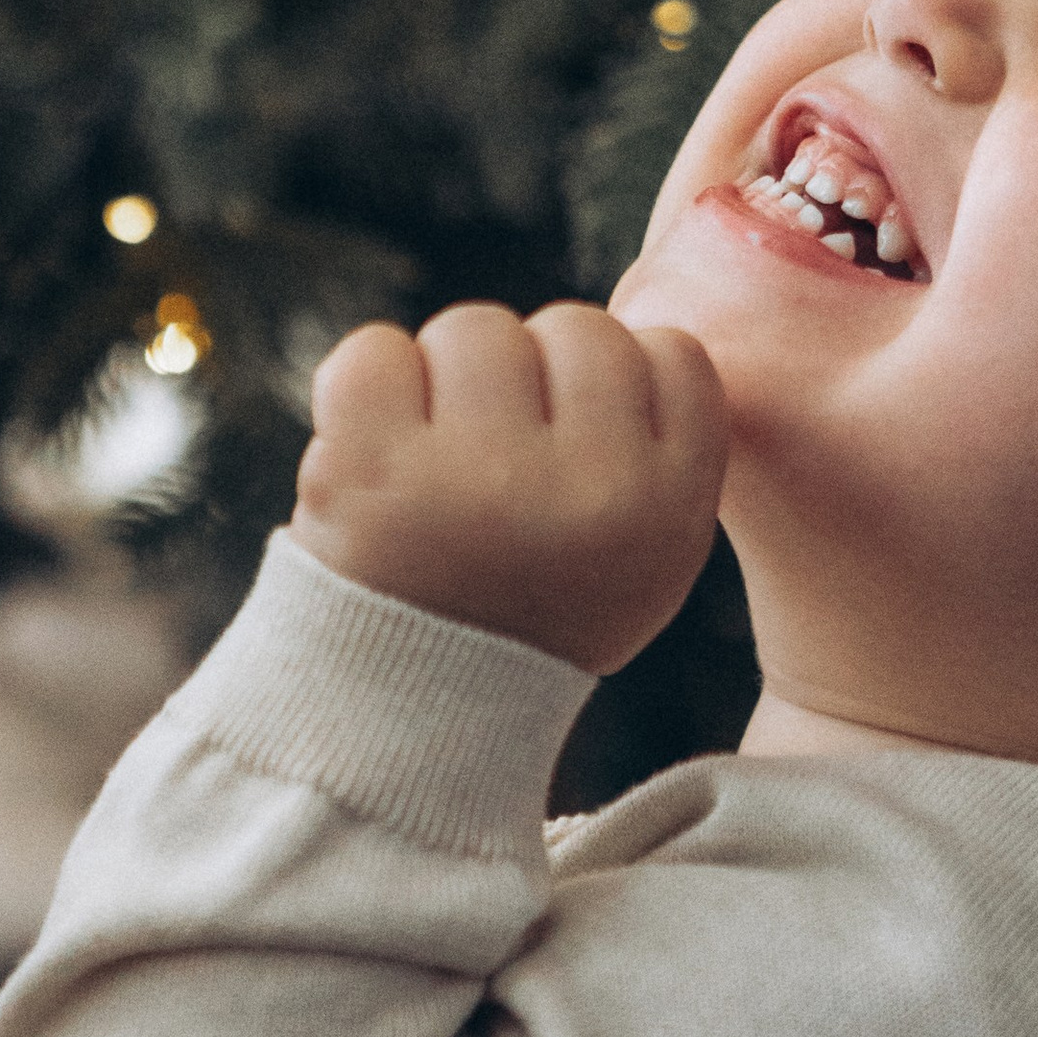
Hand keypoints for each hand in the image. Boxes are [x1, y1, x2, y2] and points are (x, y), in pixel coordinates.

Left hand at [291, 303, 727, 674]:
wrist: (410, 709)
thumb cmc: (536, 604)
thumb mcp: (650, 552)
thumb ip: (665, 442)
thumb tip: (638, 328)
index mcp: (668, 508)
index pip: (671, 353)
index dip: (616, 385)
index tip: (578, 446)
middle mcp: (585, 489)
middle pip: (576, 327)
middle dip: (534, 377)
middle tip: (500, 465)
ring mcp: (476, 475)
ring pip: (476, 329)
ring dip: (447, 379)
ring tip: (438, 465)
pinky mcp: (370, 467)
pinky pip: (374, 350)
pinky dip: (365, 386)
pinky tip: (377, 453)